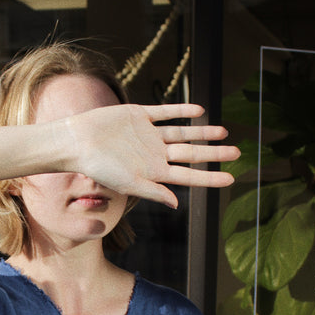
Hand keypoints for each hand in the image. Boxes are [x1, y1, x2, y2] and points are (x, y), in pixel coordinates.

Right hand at [64, 102, 238, 208]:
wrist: (76, 142)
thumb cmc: (97, 167)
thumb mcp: (127, 183)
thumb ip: (153, 191)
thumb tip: (177, 203)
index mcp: (154, 172)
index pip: (188, 176)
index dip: (209, 178)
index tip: (231, 179)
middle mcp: (154, 153)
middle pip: (191, 154)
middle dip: (214, 154)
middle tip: (238, 153)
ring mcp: (148, 134)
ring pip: (182, 133)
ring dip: (202, 132)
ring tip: (223, 132)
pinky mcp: (139, 115)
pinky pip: (165, 113)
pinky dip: (181, 111)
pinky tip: (198, 111)